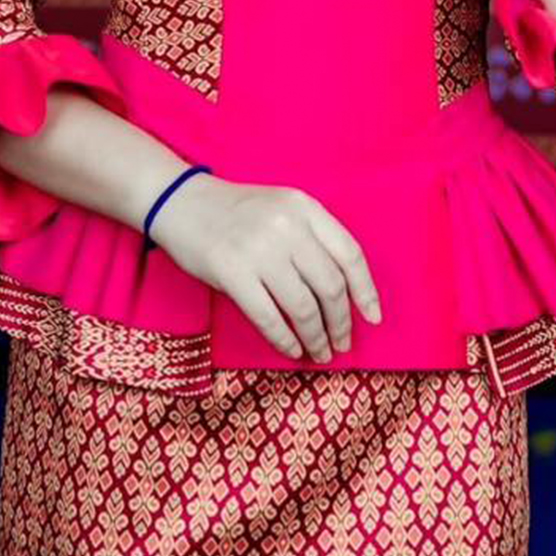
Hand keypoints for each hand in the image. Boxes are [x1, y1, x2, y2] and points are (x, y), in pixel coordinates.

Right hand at [146, 173, 383, 362]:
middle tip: (342, 344)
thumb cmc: (238, 212)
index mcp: (304, 207)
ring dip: (316, 337)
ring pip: (303, 306)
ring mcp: (259, 249)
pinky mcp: (232, 273)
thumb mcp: (282, 209)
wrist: (182, 202)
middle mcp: (287, 226)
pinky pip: (269, 317)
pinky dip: (285, 340)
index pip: (350, 253)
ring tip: (320, 352)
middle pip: (330, 285)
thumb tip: (342, 295)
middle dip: (341, 322)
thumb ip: (311, 239)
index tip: (373, 317)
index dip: (366, 290)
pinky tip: (292, 350)